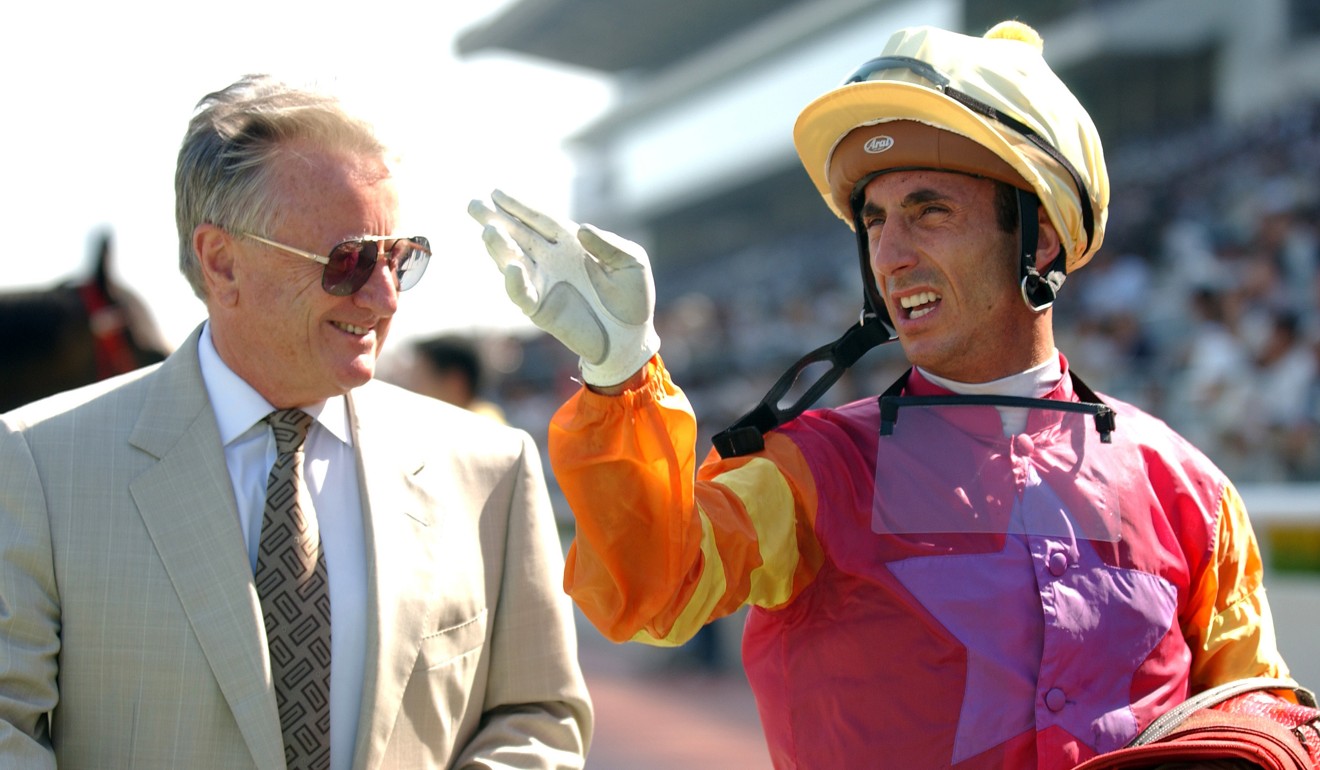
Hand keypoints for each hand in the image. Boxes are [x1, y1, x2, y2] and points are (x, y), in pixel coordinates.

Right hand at [468, 189, 659, 386]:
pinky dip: (516, 282)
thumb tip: (581, 229)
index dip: (518, 206)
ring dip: (499, 247)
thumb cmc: (633, 297)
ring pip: (514, 261)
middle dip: (495, 219)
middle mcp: (551, 260)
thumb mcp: (631, 262)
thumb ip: (609, 244)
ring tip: (488, 230)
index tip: (497, 192)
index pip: (539, 219)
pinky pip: (524, 294)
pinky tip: (512, 268)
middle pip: (518, 235)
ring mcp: (544, 283)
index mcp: (570, 243)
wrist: (631, 337)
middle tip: (473, 204)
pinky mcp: (541, 309)